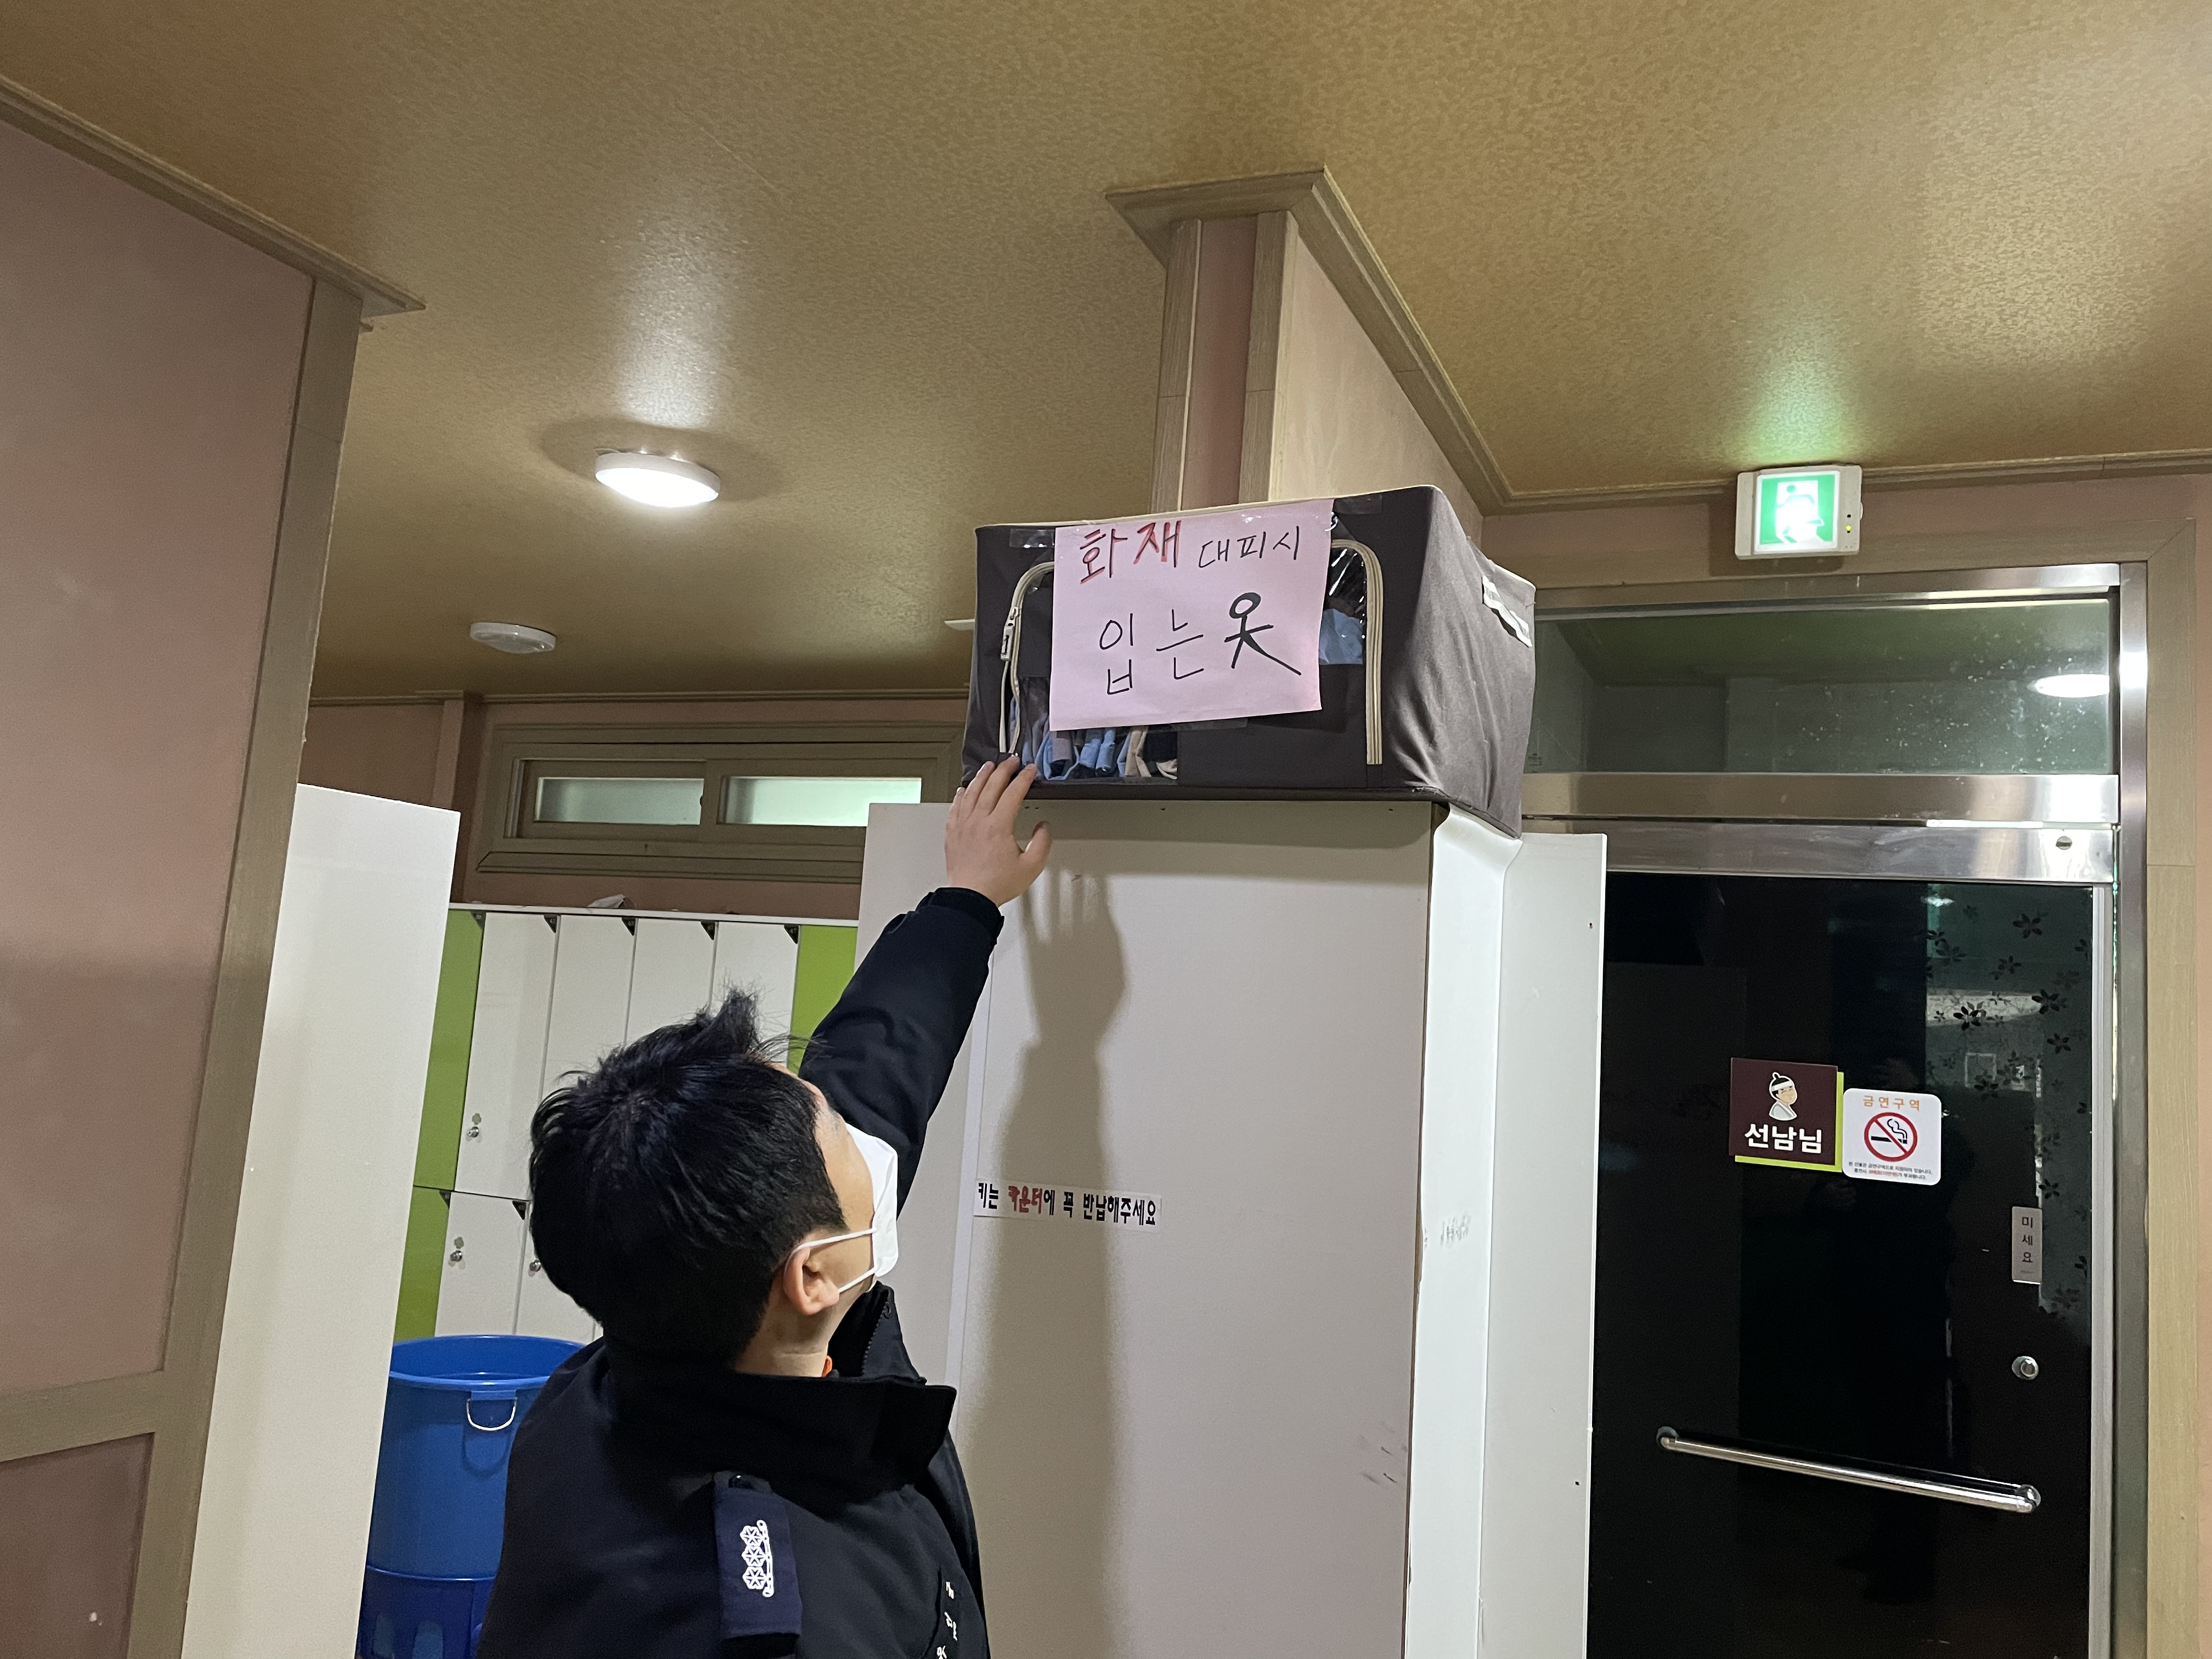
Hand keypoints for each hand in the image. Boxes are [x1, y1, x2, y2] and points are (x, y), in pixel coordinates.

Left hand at [945, 759, 1051, 905]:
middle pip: (992, 786)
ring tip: (989, 767)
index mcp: (998, 826)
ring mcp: (963, 825)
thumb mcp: (1031, 867)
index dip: (1023, 778)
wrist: (970, 898)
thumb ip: (1042, 843)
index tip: (1029, 771)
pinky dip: (961, 794)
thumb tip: (1043, 827)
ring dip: (982, 776)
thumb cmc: (996, 884)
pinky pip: (956, 807)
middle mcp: (979, 821)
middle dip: (1004, 770)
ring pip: (972, 792)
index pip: (1013, 793)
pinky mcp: (952, 833)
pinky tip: (963, 790)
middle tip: (1012, 762)